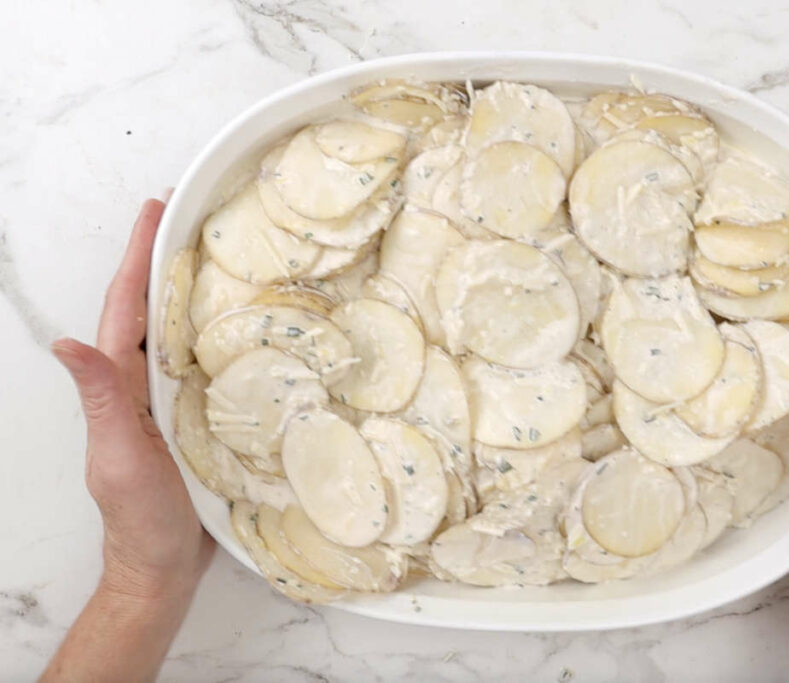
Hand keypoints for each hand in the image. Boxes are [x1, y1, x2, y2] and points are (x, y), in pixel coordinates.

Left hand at [42, 199, 212, 681]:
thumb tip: (68, 342)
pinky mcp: (203, 417)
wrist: (165, 566)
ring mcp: (173, 400)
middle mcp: (145, 383)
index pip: (128, 307)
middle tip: (196, 213)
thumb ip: (99, 400)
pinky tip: (252, 322)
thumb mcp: (118, 458)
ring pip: (183, 331)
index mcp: (122, 383)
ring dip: (199, 288)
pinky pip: (212, 363)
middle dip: (168, 257)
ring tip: (226, 251)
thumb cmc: (141, 519)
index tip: (157, 210)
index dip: (139, 257)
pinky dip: (225, 333)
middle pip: (155, 308)